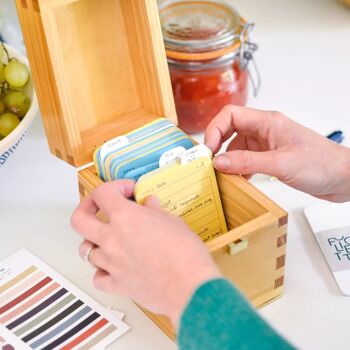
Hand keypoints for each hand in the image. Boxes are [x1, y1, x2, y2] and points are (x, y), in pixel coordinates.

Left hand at [71, 180, 219, 327]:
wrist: (190, 286)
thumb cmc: (185, 254)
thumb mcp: (172, 221)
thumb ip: (155, 211)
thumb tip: (149, 205)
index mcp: (125, 217)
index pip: (102, 193)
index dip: (115, 187)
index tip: (128, 191)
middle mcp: (112, 239)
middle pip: (78, 219)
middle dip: (86, 208)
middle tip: (99, 207)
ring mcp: (111, 263)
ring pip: (86, 250)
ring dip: (96, 242)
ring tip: (110, 239)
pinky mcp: (117, 285)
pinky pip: (98, 277)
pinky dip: (102, 271)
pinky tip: (114, 267)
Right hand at [205, 105, 349, 201]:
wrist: (344, 177)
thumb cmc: (322, 163)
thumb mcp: (281, 163)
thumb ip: (248, 162)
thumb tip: (219, 161)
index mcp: (268, 122)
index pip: (231, 115)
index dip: (214, 129)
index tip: (208, 149)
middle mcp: (265, 131)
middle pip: (230, 129)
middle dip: (217, 145)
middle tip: (209, 162)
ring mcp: (267, 144)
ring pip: (237, 146)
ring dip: (228, 159)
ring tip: (222, 174)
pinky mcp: (271, 158)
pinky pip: (246, 159)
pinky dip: (239, 169)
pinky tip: (238, 180)